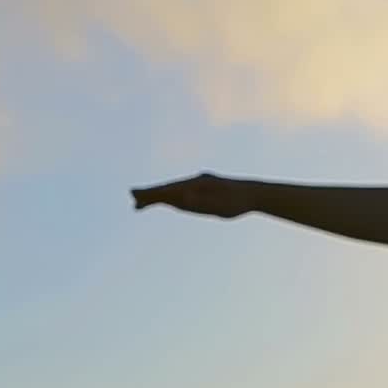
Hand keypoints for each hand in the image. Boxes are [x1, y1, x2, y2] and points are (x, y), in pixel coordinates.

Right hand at [130, 172, 255, 218]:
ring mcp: (200, 184)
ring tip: (141, 203)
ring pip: (175, 191)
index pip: (169, 190)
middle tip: (132, 199)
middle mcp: (195, 182)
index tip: (135, 195)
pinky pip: (183, 193)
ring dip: (159, 196)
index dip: (152, 194)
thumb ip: (199, 201)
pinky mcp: (205, 188)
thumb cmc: (237, 202)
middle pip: (169, 189)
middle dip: (151, 195)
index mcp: (196, 185)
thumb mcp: (218, 205)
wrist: (255, 194)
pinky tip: (167, 201)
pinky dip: (172, 197)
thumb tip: (181, 197)